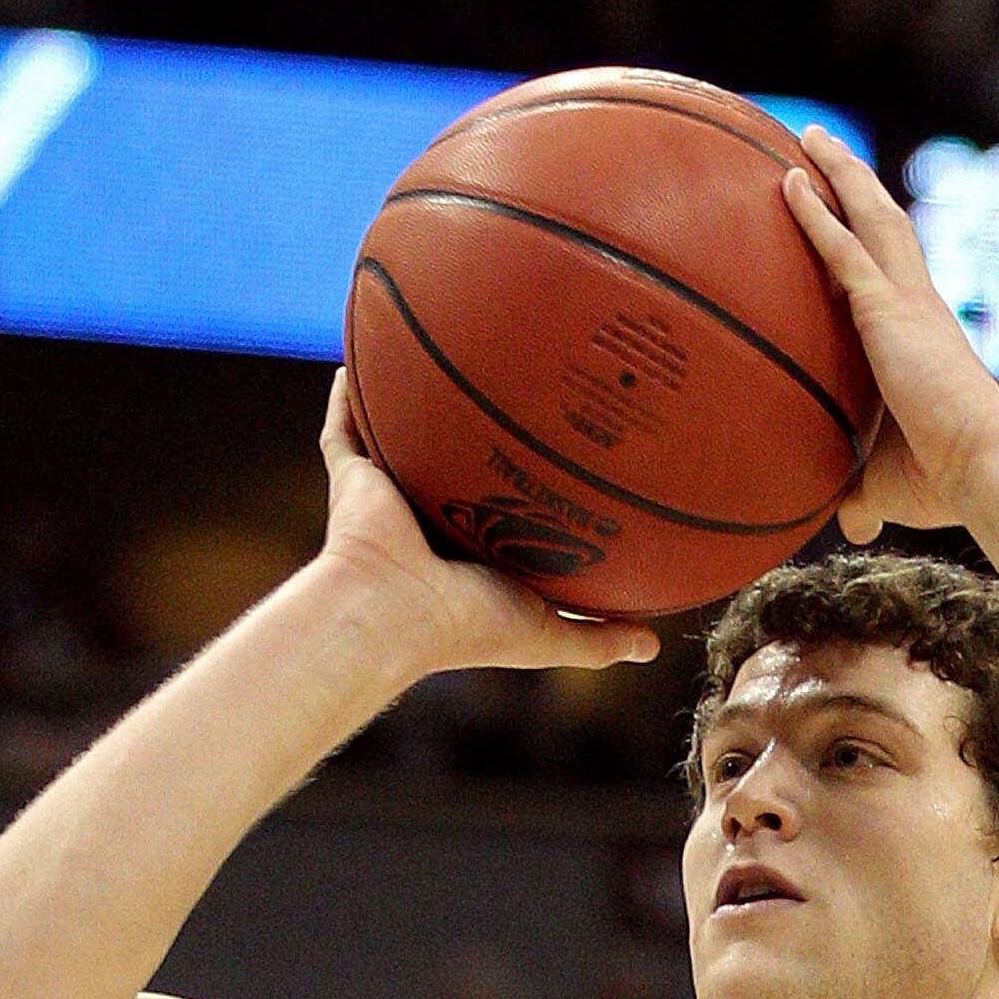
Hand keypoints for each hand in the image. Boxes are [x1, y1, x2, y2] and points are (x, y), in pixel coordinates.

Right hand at [317, 373, 658, 680]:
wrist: (398, 612)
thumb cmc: (471, 627)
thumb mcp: (550, 634)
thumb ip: (599, 637)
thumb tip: (654, 644)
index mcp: (471, 551)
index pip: (499, 510)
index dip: (523, 483)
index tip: (556, 451)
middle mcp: (431, 519)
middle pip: (453, 467)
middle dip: (472, 436)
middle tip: (507, 385)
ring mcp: (390, 495)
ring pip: (401, 439)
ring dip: (411, 404)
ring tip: (434, 354)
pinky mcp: (353, 478)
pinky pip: (343, 428)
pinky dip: (346, 395)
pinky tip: (358, 356)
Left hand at [781, 128, 998, 536]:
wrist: (985, 468)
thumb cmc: (948, 485)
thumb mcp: (891, 488)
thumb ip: (863, 496)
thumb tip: (849, 525)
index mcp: (924, 335)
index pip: (894, 271)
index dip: (872, 234)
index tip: (850, 207)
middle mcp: (920, 304)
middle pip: (884, 223)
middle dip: (854, 181)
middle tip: (823, 146)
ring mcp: (907, 302)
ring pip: (870, 216)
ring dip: (840, 173)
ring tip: (809, 137)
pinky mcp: (889, 311)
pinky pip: (844, 249)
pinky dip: (817, 214)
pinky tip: (791, 182)